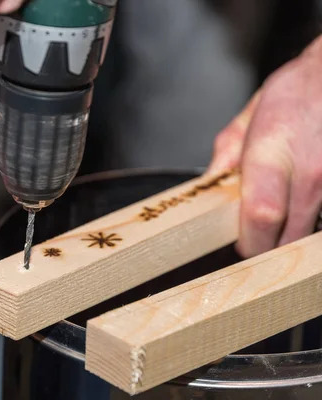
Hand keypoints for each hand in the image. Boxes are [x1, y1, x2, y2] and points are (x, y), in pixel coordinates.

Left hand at [208, 35, 321, 257]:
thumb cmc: (299, 90)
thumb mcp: (251, 115)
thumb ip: (227, 153)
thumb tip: (210, 184)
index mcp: (272, 153)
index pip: (261, 214)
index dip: (250, 240)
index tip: (240, 242)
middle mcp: (309, 172)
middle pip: (289, 235)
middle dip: (269, 245)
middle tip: (258, 236)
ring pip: (310, 233)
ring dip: (292, 235)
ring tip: (280, 218)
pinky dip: (311, 220)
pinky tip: (301, 207)